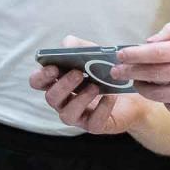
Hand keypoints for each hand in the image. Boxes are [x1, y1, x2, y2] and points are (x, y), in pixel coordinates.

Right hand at [29, 36, 148, 133]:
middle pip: (51, 98)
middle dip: (62, 85)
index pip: (37, 82)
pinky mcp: (94, 125)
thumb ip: (78, 46)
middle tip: (78, 73)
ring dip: (80, 99)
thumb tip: (67, 44)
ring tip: (95, 87)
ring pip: (67, 114)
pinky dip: (102, 109)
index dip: (41, 76)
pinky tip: (110, 97)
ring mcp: (77, 116)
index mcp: (57, 82)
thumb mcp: (92, 54)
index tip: (54, 67)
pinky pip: (93, 123)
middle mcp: (63, 101)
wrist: (132, 91)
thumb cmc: (104, 71)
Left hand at [113, 23, 169, 124]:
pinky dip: (165, 100)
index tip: (120, 55)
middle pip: (153, 73)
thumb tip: (148, 42)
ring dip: (142, 88)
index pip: (157, 52)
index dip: (135, 54)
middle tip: (116, 72)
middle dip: (130, 72)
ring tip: (138, 83)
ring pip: (158, 93)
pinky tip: (168, 93)